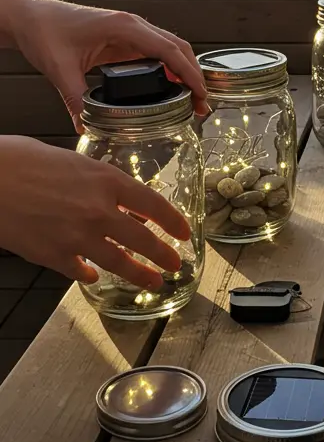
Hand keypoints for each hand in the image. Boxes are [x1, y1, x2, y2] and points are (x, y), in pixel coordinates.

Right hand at [0, 136, 190, 287]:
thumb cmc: (22, 160)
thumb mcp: (72, 161)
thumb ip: (96, 182)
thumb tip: (113, 198)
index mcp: (106, 180)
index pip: (153, 204)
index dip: (173, 221)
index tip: (183, 232)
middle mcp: (99, 212)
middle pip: (143, 239)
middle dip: (163, 255)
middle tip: (175, 265)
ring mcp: (78, 238)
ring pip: (119, 263)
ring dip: (139, 274)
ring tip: (151, 281)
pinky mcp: (55, 257)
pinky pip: (80, 271)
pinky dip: (88, 274)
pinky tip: (91, 275)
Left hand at [1, 0, 207, 130]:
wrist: (31, 17)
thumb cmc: (45, 30)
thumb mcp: (60, 68)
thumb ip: (75, 98)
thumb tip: (85, 126)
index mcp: (123, 27)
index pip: (168, 50)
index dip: (189, 73)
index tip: (202, 94)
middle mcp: (132, 25)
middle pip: (177, 47)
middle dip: (194, 75)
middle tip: (201, 104)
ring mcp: (129, 31)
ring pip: (168, 49)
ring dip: (183, 71)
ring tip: (190, 100)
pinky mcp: (122, 39)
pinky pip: (153, 53)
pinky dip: (167, 69)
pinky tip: (168, 89)